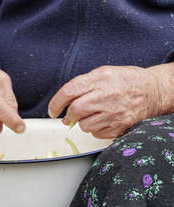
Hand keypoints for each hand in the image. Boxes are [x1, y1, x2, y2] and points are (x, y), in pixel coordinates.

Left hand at [48, 65, 162, 138]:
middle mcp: (106, 96)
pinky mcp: (120, 126)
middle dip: (68, 116)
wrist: (153, 91)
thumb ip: (84, 83)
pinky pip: (97, 134)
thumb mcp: (104, 72)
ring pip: (85, 126)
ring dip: (83, 123)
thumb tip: (64, 99)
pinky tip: (103, 120)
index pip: (69, 91)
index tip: (52, 110)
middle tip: (68, 117)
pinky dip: (96, 129)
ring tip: (93, 115)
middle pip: (75, 111)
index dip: (56, 103)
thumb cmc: (127, 80)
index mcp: (100, 79)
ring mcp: (114, 113)